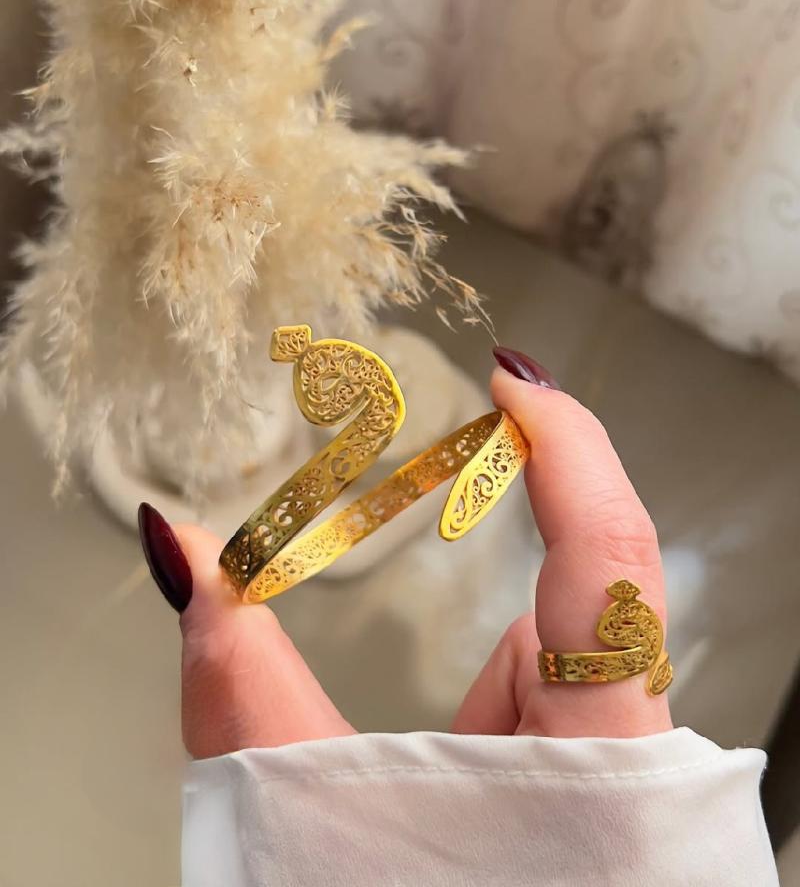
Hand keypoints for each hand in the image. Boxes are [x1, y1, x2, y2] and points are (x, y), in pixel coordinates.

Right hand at [139, 347, 670, 758]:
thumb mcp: (300, 829)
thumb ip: (236, 683)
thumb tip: (176, 544)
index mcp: (590, 774)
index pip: (609, 563)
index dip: (569, 448)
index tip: (516, 376)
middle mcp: (636, 770)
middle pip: (587, 607)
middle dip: (503, 612)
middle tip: (454, 605)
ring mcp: (633, 781)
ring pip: (567, 662)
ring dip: (494, 689)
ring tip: (443, 800)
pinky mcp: (614, 792)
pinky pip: (565, 702)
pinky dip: (511, 707)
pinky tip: (472, 800)